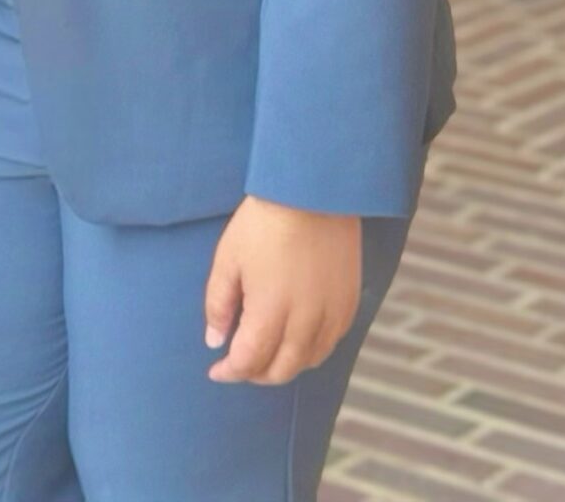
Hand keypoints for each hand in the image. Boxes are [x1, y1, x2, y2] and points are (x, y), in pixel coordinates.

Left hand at [203, 194, 361, 383]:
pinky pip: (331, 343)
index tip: (216, 369)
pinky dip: (311, 350)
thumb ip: (218, 304)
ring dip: (284, 365)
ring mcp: (332, 313)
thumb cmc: (264, 221)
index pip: (249, 361)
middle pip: (281, 370)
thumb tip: (215, 342)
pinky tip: (296, 338)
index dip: (229, 372)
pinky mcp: (349, 302)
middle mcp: (306, 320)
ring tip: (267, 353)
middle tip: (240, 364)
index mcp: (271, 311)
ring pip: (308, 361)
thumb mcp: (228, 258)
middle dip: (255, 374)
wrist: (313, 191)